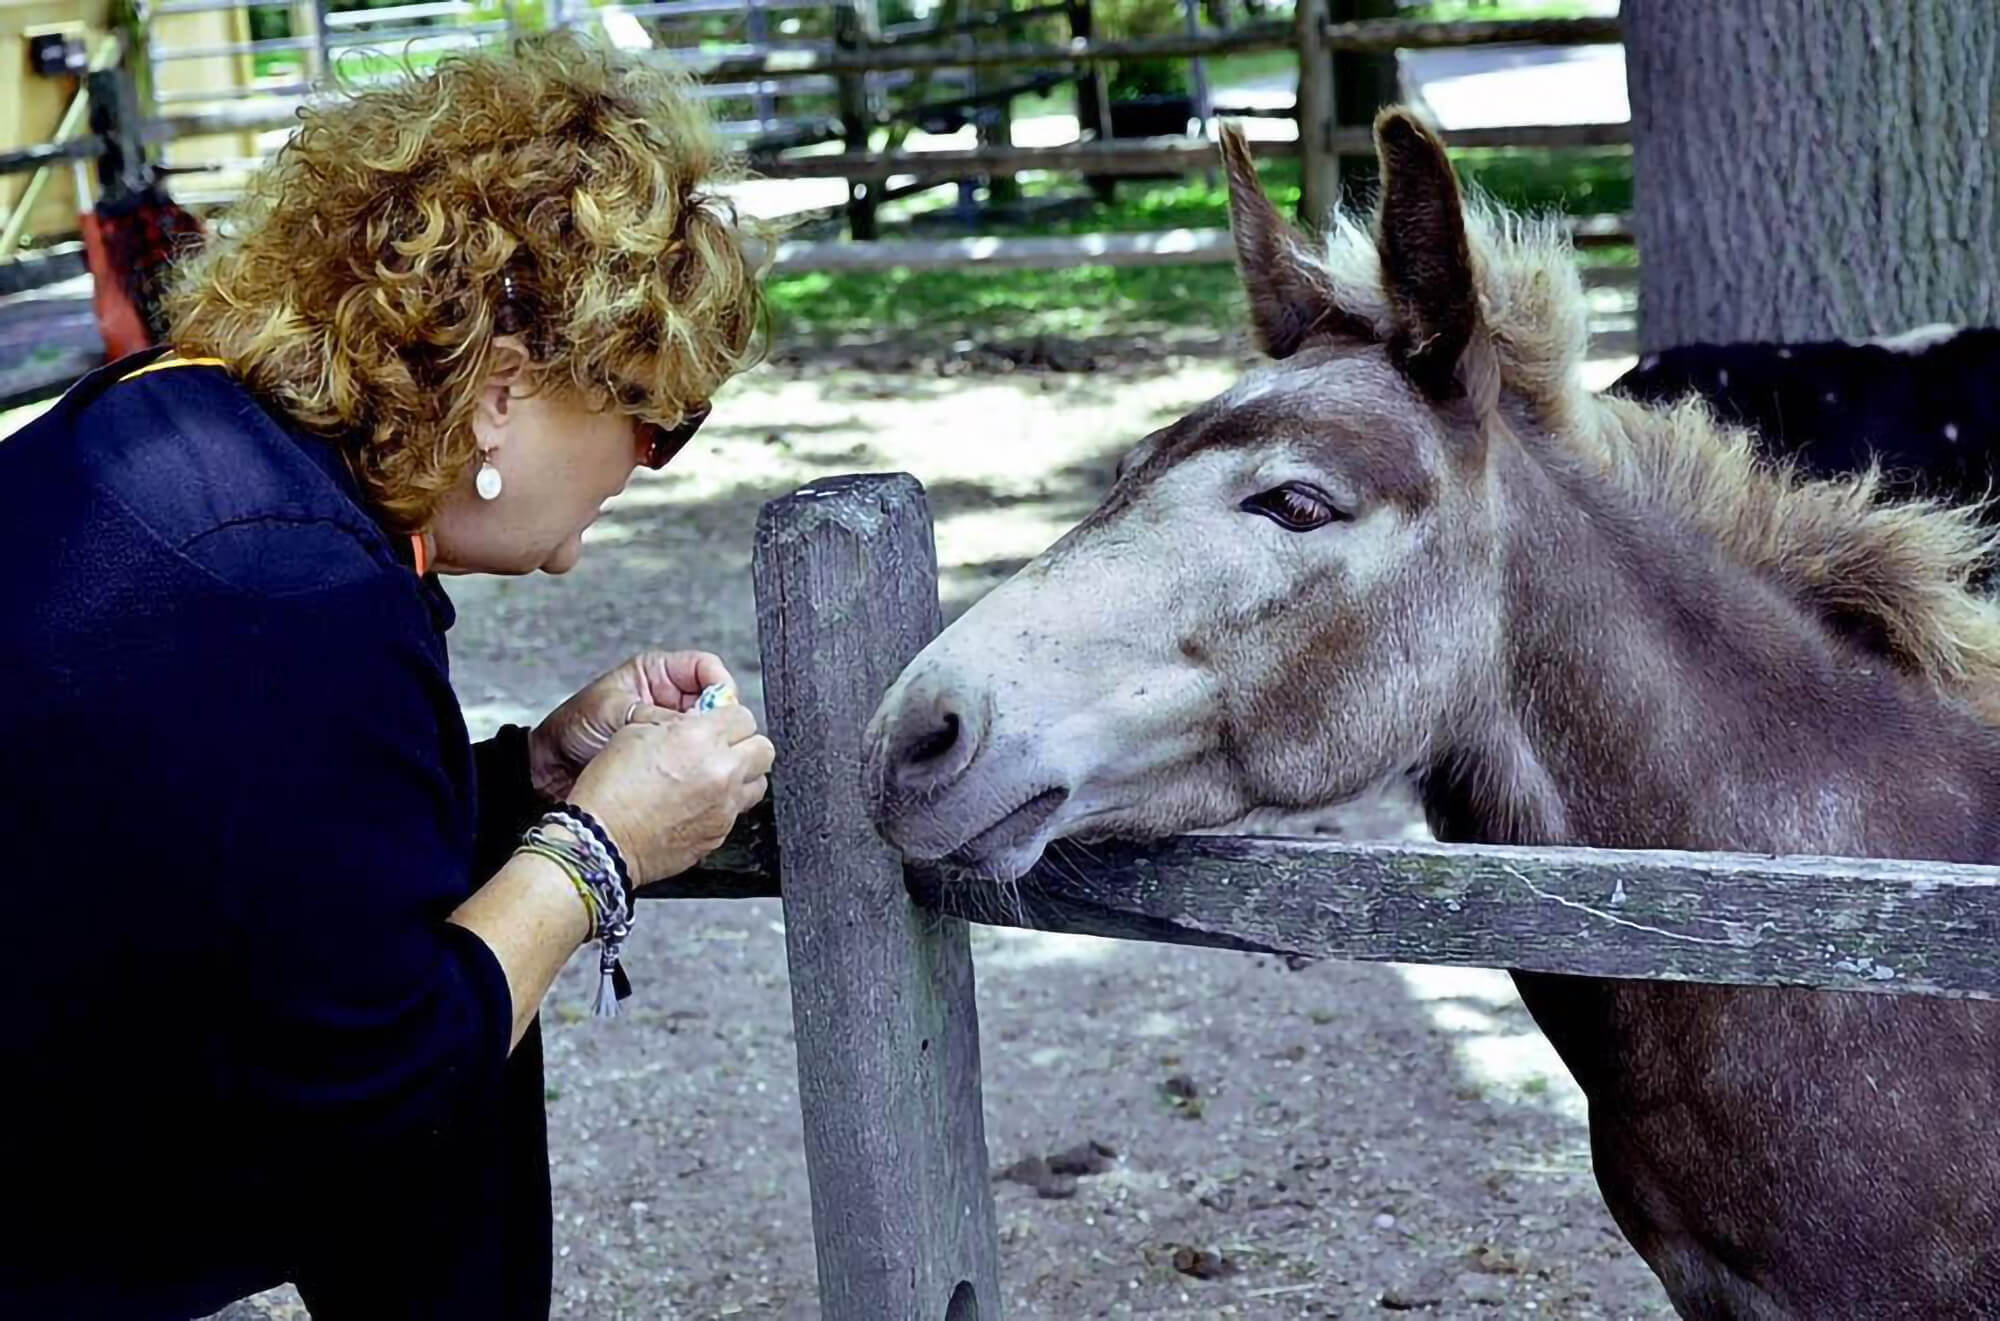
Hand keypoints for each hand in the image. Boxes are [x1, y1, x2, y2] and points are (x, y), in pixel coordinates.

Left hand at [529, 650, 736, 799]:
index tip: (722, 705)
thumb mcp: (615, 712)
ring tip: (697, 756)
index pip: (706, 669)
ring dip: (707, 745)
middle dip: (718, 719)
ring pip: (710, 733)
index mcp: (657, 674)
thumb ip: (656, 715)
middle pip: (716, 703)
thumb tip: (695, 724)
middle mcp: (669, 699)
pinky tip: (691, 773)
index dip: (719, 685)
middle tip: (711, 735)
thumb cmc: (571, 729)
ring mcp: (671, 730)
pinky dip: (698, 766)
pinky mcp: (670, 759)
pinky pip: (696, 758)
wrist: (549, 768)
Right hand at [564, 704, 773, 885]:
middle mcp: (721, 772)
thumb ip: (675, 723)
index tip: (717, 723)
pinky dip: (723, 805)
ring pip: (758, 784)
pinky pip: (735, 813)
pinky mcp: (719, 835)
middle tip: (723, 747)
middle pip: (763, 749)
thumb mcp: (635, 732)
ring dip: (742, 776)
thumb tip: (695, 721)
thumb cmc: (609, 790)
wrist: (601, 841)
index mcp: (701, 739)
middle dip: (745, 744)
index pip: (744, 716)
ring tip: (714, 777)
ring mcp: (724, 807)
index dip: (728, 718)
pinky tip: (697, 804)